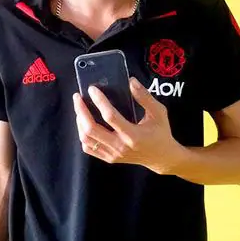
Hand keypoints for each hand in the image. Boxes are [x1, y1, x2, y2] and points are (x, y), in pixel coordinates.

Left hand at [73, 77, 187, 173]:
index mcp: (133, 135)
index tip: (92, 89)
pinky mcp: (110, 158)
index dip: (99, 101)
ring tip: (79, 108)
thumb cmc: (161, 132)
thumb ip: (145, 97)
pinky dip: (82, 135)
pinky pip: (89, 148)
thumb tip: (130, 81)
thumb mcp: (159, 112)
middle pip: (91, 129)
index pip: (110, 116)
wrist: (162, 158)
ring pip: (86, 139)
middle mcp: (121, 147)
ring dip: (79, 122)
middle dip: (81, 111)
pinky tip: (83, 123)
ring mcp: (114, 154)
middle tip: (77, 97)